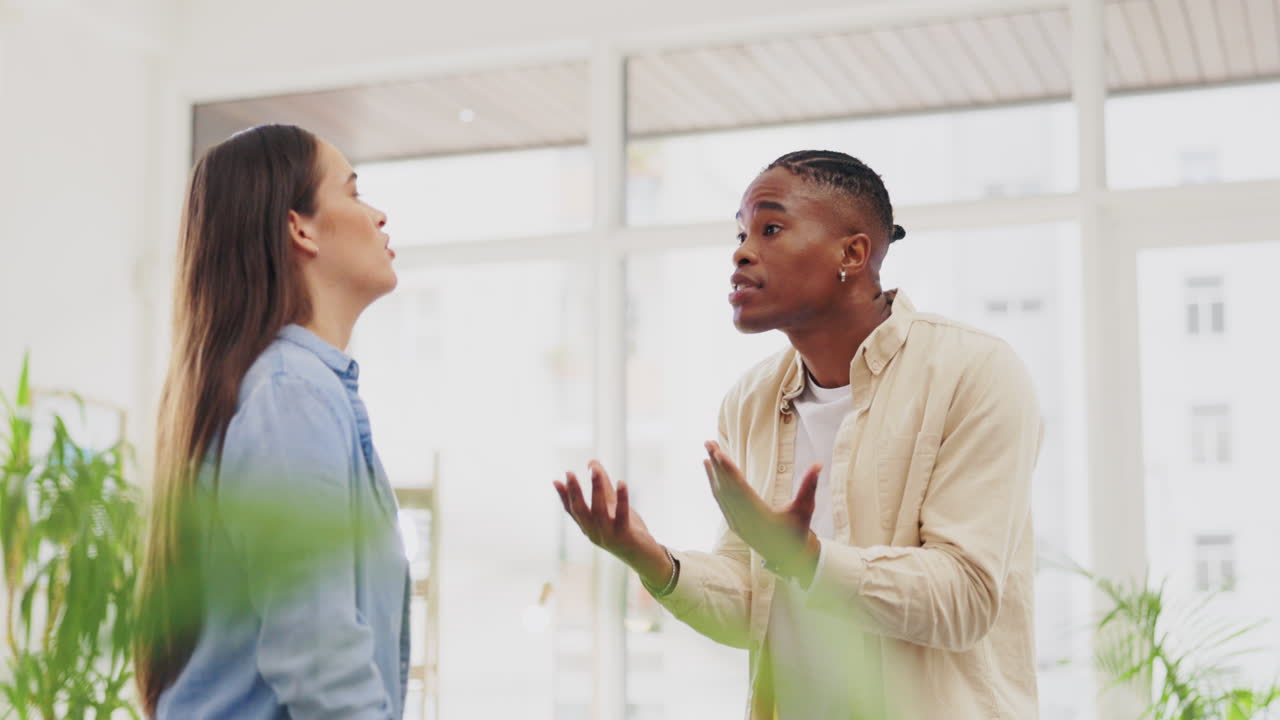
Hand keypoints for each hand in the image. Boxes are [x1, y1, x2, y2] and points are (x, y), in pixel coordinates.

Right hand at [553, 460, 672, 588]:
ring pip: (599, 511)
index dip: (564, 496)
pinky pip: (621, 515)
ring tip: (595, 471)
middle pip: (581, 511)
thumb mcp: (613, 506)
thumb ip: (603, 486)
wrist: (644, 556)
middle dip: (574, 491)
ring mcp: (608, 536)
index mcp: (589, 528)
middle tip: (569, 473)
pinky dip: (622, 498)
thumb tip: (591, 463)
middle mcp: (594, 533)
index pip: (573, 511)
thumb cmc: (627, 529)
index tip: (557, 481)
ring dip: (596, 489)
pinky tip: (621, 482)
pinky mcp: (624, 536)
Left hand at [703, 441, 821, 584]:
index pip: (740, 489)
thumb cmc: (797, 532)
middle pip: (726, 488)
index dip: (729, 471)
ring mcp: (736, 522)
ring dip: (713, 472)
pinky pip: (721, 501)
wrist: (788, 558)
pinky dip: (714, 484)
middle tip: (709, 443)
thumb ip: (810, 487)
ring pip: (721, 494)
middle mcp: (744, 519)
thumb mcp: (805, 509)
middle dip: (717, 465)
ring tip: (707, 451)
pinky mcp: (734, 523)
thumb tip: (818, 464)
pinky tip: (710, 470)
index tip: (718, 454)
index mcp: (759, 516)